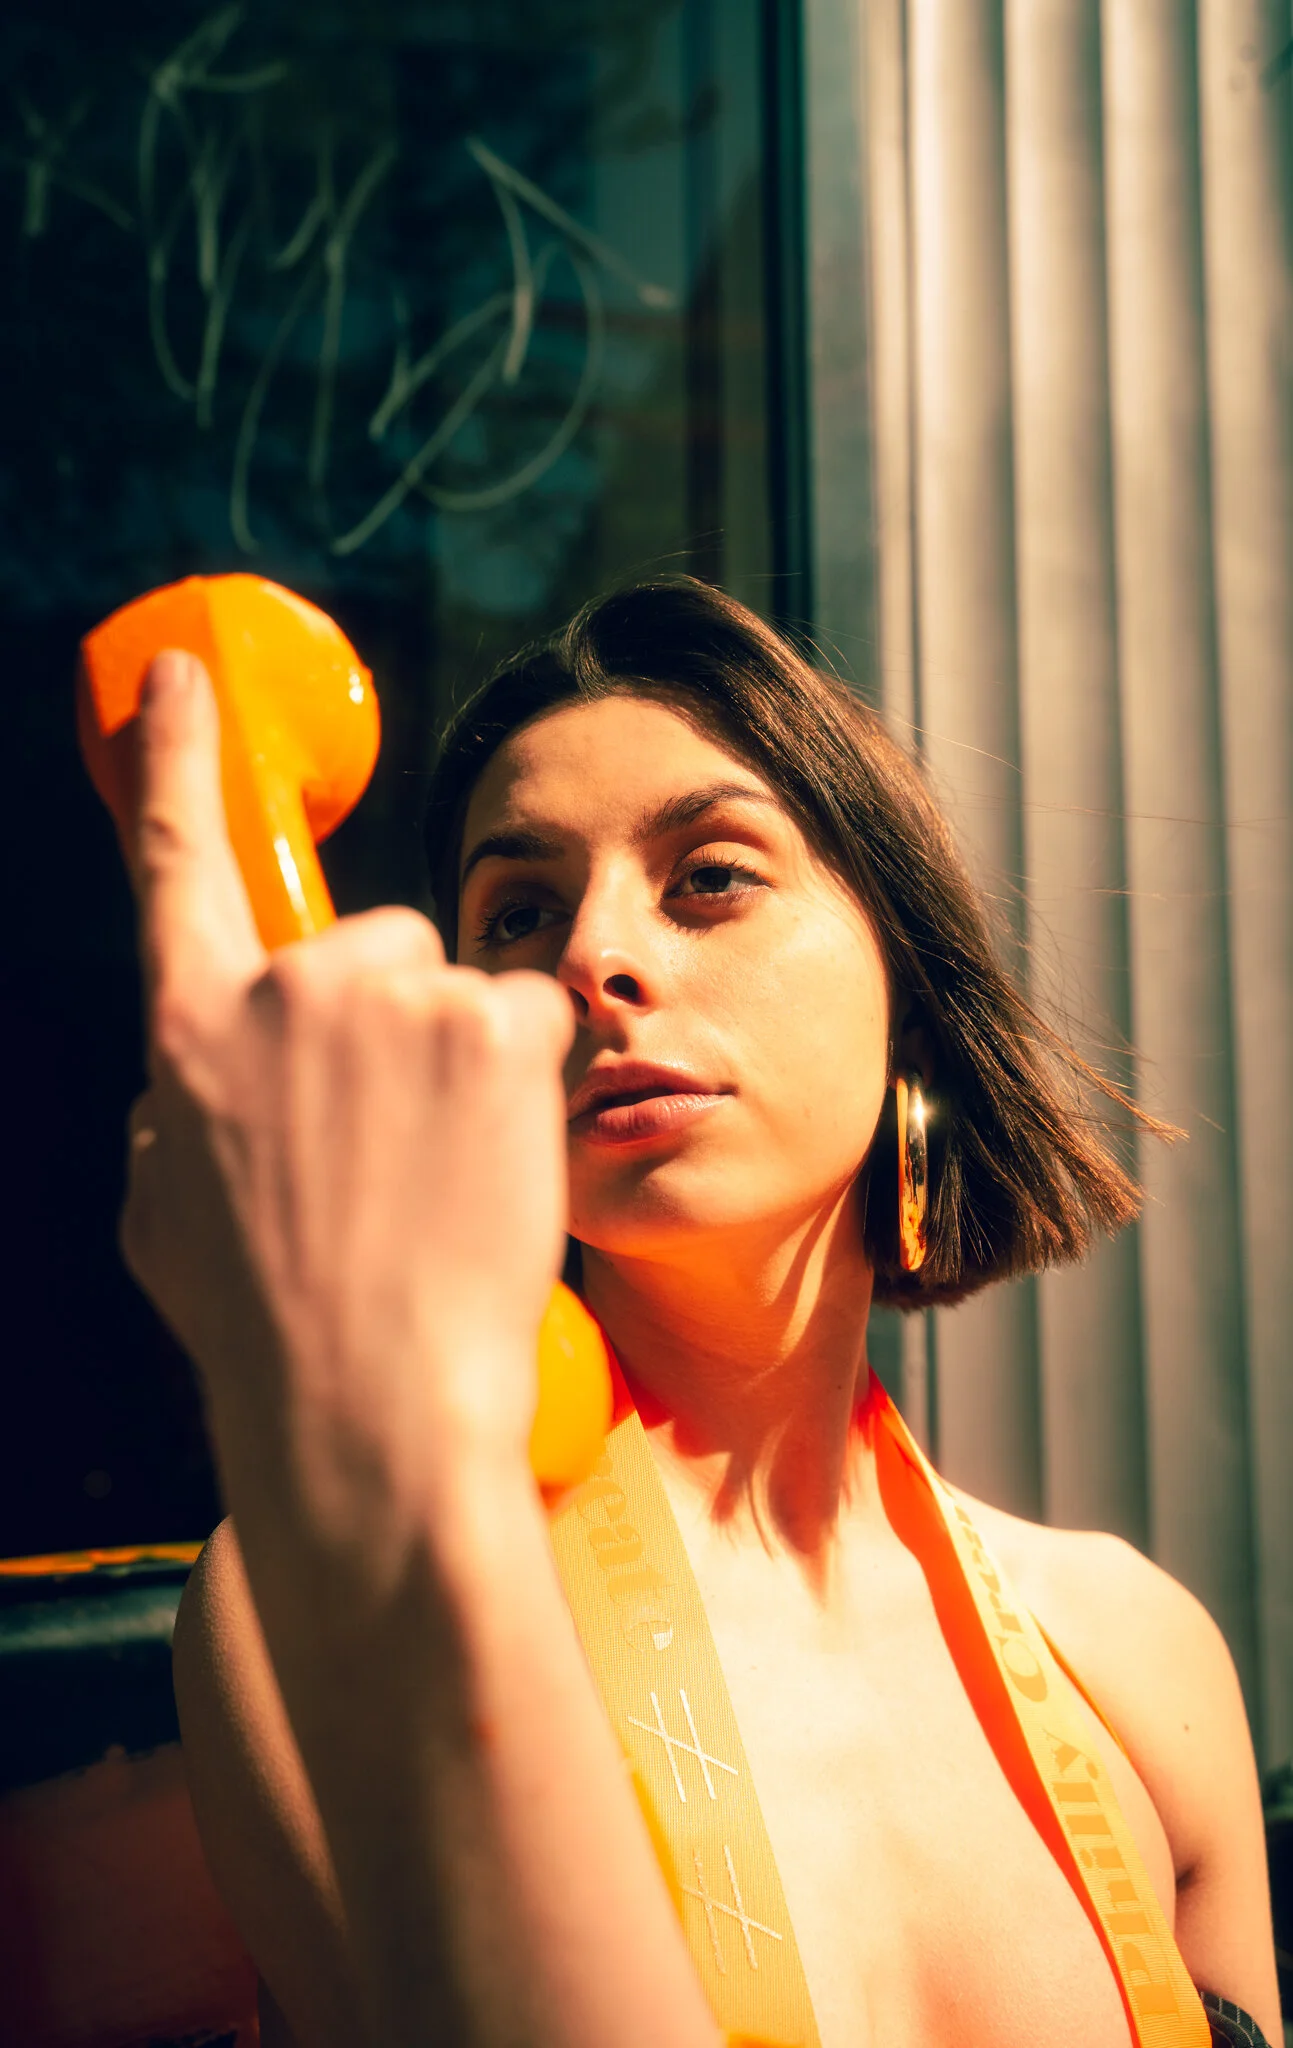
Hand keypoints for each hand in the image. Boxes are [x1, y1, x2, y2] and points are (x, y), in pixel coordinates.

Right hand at [121, 650, 573, 1543]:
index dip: (172, 760)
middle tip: (393, 1144)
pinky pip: (527, 1018)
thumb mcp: (170, 1217)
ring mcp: (395, 998)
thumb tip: (198, 1077)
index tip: (178, 681)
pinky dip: (526, 1081)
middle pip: (367, 943)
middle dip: (391, 1022)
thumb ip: (180, 1115)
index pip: (176, 863)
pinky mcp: (496, 1021)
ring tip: (439, 1178)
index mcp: (191, 1033)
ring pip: (453, 988)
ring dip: (460, 1062)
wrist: (373, 1402)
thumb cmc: (269, 1329)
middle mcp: (287, 990)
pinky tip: (492, 1164)